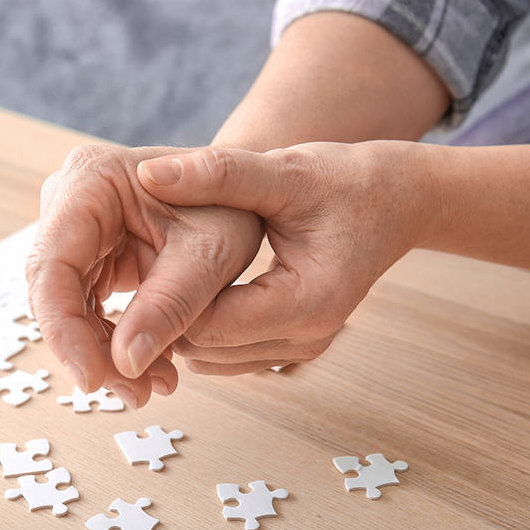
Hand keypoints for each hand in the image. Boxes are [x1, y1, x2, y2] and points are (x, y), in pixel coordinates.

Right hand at [26, 145, 262, 407]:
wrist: (245, 192)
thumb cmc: (233, 205)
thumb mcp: (211, 253)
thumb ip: (171, 303)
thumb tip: (125, 364)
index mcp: (93, 179)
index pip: (54, 265)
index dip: (65, 329)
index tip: (93, 379)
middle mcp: (72, 198)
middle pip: (54, 290)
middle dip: (89, 349)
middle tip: (134, 393)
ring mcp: (78, 226)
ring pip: (68, 305)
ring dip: (105, 353)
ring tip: (154, 386)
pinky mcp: (92, 253)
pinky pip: (87, 307)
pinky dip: (116, 341)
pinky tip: (154, 368)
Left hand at [137, 141, 436, 373]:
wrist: (395, 202)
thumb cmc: (347, 183)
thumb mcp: (283, 171)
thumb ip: (219, 174)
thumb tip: (150, 174)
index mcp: (307, 302)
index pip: (210, 325)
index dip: (164, 298)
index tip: (134, 257)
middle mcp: (306, 339)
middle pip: (206, 348)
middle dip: (166, 314)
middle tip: (135, 263)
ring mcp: (301, 349)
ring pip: (212, 358)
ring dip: (181, 323)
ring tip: (158, 273)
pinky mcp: (293, 345)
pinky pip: (229, 353)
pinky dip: (203, 327)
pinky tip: (189, 286)